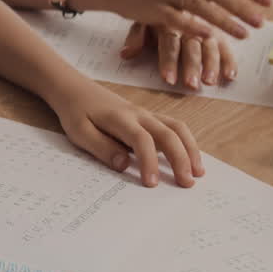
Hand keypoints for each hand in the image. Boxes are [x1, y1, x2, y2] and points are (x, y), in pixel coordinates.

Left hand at [48, 77, 204, 187]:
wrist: (74, 88)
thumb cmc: (76, 111)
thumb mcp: (79, 131)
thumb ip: (101, 147)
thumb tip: (124, 165)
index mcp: (120, 118)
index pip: (142, 140)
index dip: (150, 162)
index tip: (152, 183)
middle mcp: (138, 114)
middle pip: (168, 134)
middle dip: (181, 159)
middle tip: (187, 183)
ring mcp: (146, 114)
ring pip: (177, 128)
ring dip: (190, 149)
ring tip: (198, 173)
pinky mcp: (148, 117)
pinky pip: (173, 126)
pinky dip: (185, 142)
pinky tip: (189, 159)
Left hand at [121, 22, 236, 88]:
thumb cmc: (158, 8)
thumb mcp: (145, 19)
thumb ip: (136, 36)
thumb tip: (125, 54)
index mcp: (169, 21)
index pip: (169, 42)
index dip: (168, 61)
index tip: (168, 79)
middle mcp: (189, 24)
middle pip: (191, 46)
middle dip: (191, 66)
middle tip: (191, 84)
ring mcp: (207, 28)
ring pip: (210, 46)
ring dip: (211, 65)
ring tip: (210, 82)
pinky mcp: (220, 32)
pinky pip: (226, 46)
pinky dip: (230, 61)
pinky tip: (230, 75)